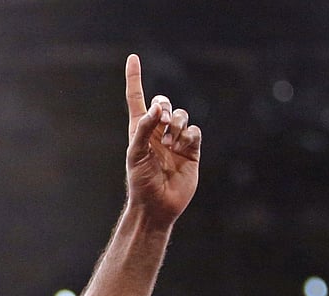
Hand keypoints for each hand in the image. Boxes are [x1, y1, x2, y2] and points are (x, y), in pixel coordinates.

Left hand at [124, 54, 200, 225]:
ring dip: (177, 124)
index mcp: (139, 130)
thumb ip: (144, 129)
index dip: (134, 78)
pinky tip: (183, 148)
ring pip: (183, 115)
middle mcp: (158, 132)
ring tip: (171, 143)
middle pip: (165, 103)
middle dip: (165, 107)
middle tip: (162, 122)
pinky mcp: (192, 150)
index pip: (136, 99)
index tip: (133, 58)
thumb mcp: (135, 154)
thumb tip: (158, 108)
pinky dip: (189, 136)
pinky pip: (195, 131)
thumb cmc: (140, 182)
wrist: (157, 205)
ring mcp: (176, 140)